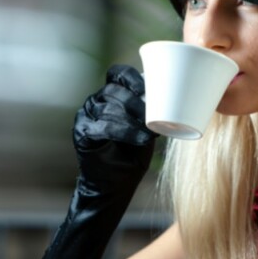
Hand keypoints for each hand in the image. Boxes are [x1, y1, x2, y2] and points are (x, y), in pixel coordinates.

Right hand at [42, 65, 157, 258]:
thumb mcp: (147, 128)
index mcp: (111, 94)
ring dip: (132, 120)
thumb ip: (153, 112)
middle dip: (136, 102)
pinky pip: (102, 127)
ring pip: (108, 109)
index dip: (132, 77)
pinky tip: (140, 139)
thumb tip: (176, 99)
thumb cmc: (133, 153)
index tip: (147, 87)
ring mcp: (86, 115)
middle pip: (114, 91)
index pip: (117, 74)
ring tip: (150, 132)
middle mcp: (96, 101)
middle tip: (153, 116)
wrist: (116, 184)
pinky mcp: (81, 133)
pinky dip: (124, 132)